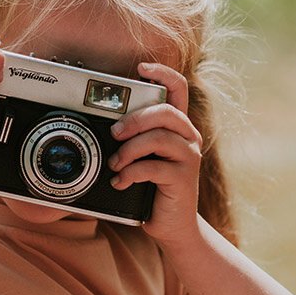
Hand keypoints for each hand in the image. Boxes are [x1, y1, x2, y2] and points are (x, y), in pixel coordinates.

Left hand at [108, 62, 202, 243]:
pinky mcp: (182, 179)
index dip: (163, 73)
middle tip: (115, 134)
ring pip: (159, 138)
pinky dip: (130, 174)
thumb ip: (134, 140)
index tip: (141, 68)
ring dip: (129, 150)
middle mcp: (188, 139)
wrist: (171, 227)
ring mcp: (188, 158)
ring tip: (115, 164)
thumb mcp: (143, 159)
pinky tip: (121, 182)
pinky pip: (153, 167)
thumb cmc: (153, 190)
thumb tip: (107, 127)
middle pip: (166, 112)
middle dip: (134, 119)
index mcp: (178, 128)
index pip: (178, 90)